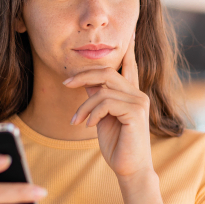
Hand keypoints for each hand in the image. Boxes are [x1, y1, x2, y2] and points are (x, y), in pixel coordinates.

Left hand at [63, 31, 154, 182]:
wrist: (129, 169)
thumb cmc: (117, 145)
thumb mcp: (102, 118)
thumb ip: (98, 98)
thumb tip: (87, 83)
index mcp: (132, 94)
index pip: (129, 67)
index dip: (129, 50)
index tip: (130, 33)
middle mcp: (138, 95)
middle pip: (107, 72)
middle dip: (83, 75)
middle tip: (65, 83)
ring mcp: (139, 102)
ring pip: (103, 90)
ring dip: (83, 106)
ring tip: (76, 121)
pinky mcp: (136, 113)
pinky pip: (106, 103)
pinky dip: (91, 114)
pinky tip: (87, 127)